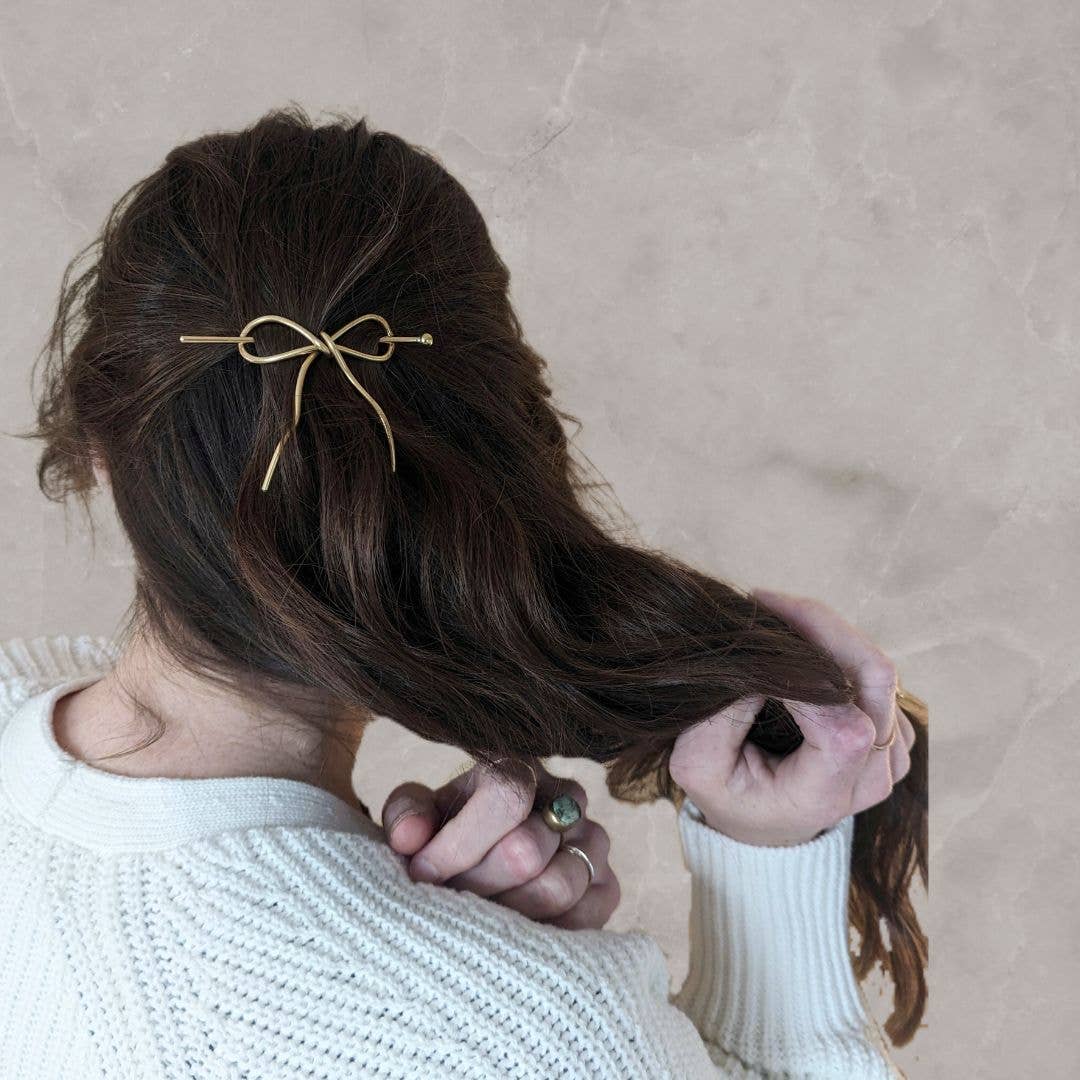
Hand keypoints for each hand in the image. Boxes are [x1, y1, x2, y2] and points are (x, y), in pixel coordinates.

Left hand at [380, 760, 620, 928]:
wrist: (488, 865)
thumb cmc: (448, 837)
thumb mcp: (419, 818)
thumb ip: (407, 816)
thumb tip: (409, 838)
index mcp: (517, 768)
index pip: (504, 795)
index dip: (458, 843)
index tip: (422, 873)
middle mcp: (565, 796)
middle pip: (525, 850)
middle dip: (475, 886)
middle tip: (447, 904)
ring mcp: (594, 841)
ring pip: (556, 887)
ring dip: (505, 915)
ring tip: (473, 921)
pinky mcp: (608, 888)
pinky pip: (584, 920)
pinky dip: (542, 936)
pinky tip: (509, 934)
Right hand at [669, 587, 916, 846]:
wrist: (766, 825)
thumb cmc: (731, 796)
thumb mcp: (698, 768)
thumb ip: (720, 722)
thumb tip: (758, 665)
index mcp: (825, 793)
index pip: (844, 729)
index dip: (808, 679)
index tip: (759, 644)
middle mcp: (872, 776)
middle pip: (873, 681)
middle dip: (820, 628)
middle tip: (765, 603)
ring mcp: (891, 753)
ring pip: (878, 669)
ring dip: (827, 632)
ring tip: (776, 619)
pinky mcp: (894, 731)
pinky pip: (876, 673)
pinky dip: (837, 646)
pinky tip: (798, 644)